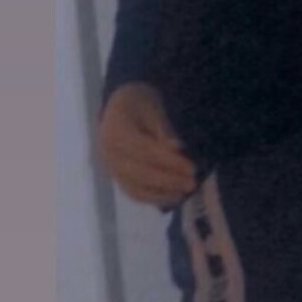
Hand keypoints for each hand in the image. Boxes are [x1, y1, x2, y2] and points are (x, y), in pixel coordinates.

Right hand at [97, 83, 197, 208]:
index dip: (169, 161)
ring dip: (163, 193)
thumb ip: (163, 129)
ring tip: (185, 192)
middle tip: (192, 183)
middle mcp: (108, 153)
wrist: (120, 107)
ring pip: (136, 187)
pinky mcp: (116, 178)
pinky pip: (134, 192)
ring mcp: (110, 168)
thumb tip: (176, 148)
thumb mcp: (153, 107)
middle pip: (140, 172)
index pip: (145, 150)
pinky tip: (173, 196)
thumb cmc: (140, 104)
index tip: (192, 168)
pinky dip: (154, 198)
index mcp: (115, 130)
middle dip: (169, 180)